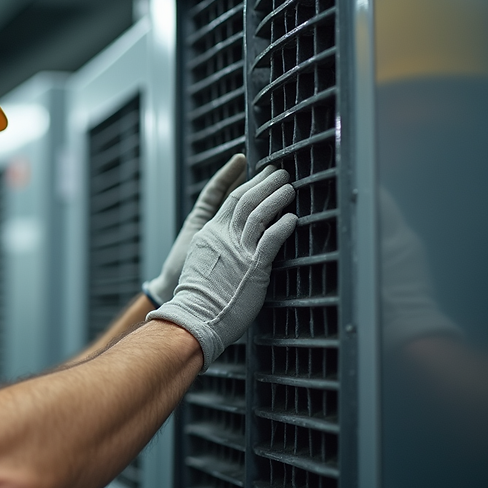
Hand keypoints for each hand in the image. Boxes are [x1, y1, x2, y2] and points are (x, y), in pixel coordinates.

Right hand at [146, 165, 297, 370]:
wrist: (194, 316)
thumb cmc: (197, 297)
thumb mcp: (200, 262)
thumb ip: (214, 248)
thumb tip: (227, 245)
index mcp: (209, 233)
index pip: (230, 200)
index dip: (248, 184)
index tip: (260, 175)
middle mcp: (223, 236)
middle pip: (246, 200)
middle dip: (265, 182)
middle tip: (279, 172)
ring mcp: (238, 249)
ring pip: (260, 213)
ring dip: (277, 197)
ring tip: (290, 187)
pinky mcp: (254, 265)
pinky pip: (272, 238)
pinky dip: (283, 225)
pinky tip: (293, 218)